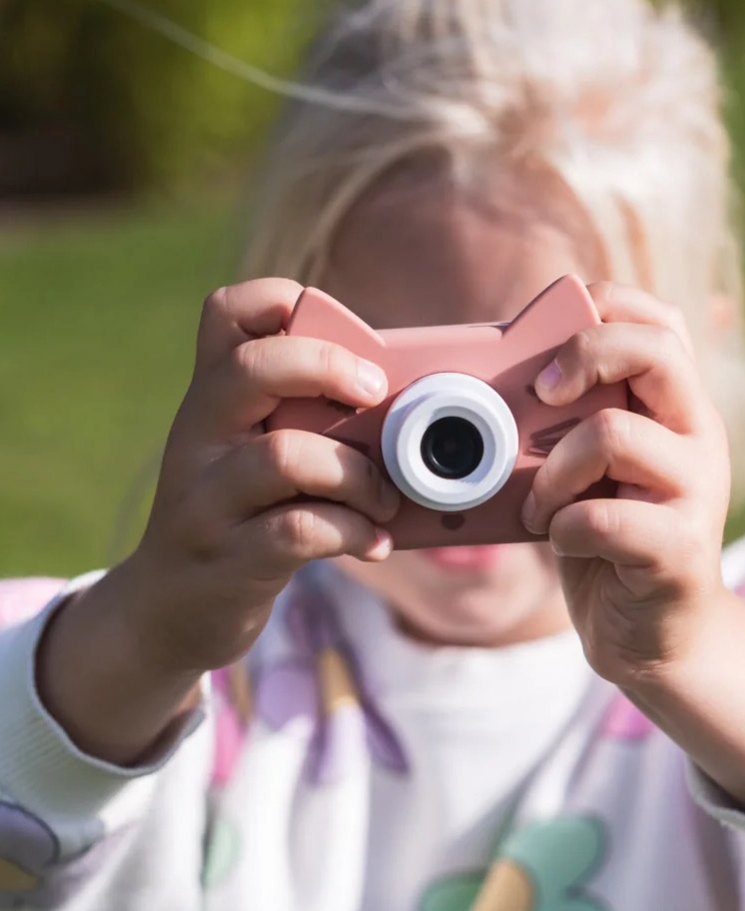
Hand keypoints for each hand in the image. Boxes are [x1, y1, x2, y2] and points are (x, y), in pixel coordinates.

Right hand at [124, 278, 400, 673]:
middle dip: (329, 369)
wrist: (171, 610)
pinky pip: (299, 530)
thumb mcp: (254, 456)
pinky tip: (374, 542)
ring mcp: (205, 501)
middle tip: (376, 395)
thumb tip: (406, 406)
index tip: (346, 337)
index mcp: (212, 400)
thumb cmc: (242, 517)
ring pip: (285, 457)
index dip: (282, 300)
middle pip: (252, 370)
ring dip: (358, 475)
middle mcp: (198, 438)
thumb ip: (307, 421)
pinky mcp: (226, 560)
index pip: (225, 313)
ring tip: (387, 498)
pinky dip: (353, 531)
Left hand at [521, 282, 731, 687]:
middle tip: (541, 394)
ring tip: (539, 505)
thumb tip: (498, 382)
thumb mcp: (589, 470)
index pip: (661, 320)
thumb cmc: (610, 540)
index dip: (605, 308)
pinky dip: (561, 528)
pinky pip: (602, 517)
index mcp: (676, 406)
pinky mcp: (682, 549)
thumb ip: (569, 424)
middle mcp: (699, 436)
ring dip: (551, 472)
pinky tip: (561, 540)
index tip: (552, 349)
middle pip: (654, 351)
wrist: (656, 635)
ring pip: (612, 434)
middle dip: (582, 356)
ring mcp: (699, 490)